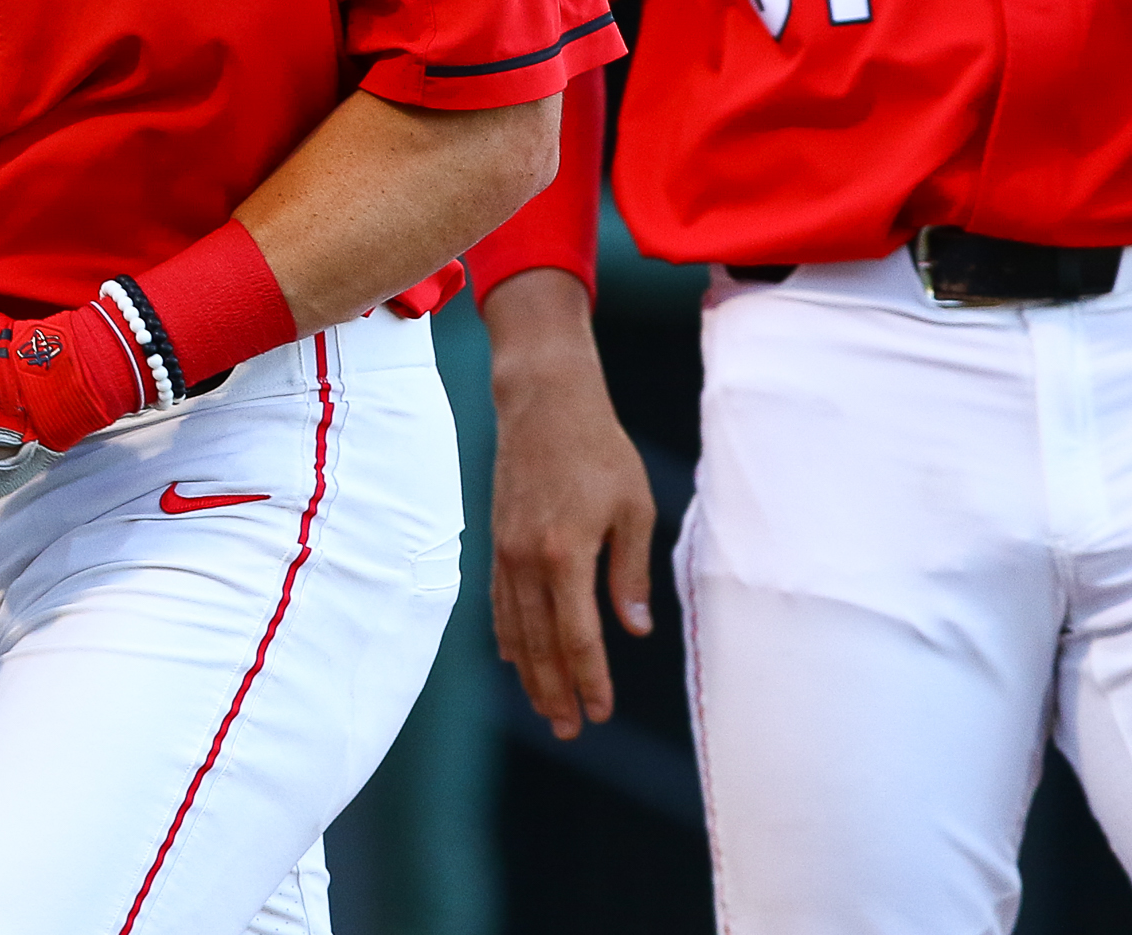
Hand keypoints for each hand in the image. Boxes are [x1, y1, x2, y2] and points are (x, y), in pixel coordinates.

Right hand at [484, 269, 656, 740]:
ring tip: (549, 710)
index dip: (591, 680)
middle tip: (572, 730)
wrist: (543, 401)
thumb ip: (631, 574)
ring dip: (532, 675)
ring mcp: (506, 552)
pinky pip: (499, 604)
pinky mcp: (497, 541)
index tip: (602, 712)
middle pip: (540, 645)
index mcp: (566, 555)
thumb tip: (634, 631)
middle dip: (557, 692)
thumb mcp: (634, 508)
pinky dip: (509, 638)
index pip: (578, 637)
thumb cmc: (599, 449)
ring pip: (515, 630)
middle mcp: (528, 561)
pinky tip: (517, 661)